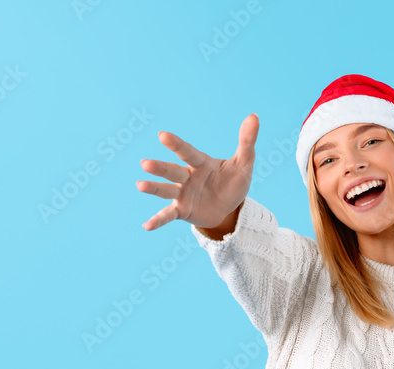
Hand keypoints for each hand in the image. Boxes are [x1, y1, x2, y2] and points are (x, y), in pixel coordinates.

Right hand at [137, 113, 258, 230]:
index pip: (188, 152)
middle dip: (160, 168)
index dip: (176, 145)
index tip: (162, 135)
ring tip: (140, 185)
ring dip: (154, 188)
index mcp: (200, 163)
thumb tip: (254, 116)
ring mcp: (183, 194)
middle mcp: (187, 177)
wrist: (229, 208)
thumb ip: (247, 141)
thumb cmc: (232, 181)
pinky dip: (158, 220)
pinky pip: (168, 215)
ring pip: (167, 190)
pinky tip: (146, 226)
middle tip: (145, 164)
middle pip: (173, 171)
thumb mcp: (244, 163)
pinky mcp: (182, 211)